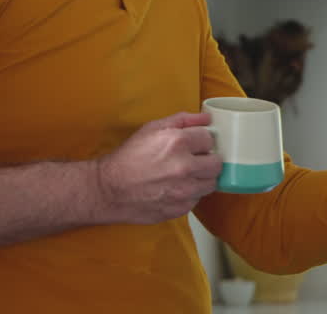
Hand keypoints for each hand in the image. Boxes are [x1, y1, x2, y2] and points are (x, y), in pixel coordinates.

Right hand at [95, 112, 221, 224]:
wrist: (109, 189)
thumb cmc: (128, 158)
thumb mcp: (151, 129)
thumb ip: (182, 120)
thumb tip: (205, 118)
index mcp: (178, 142)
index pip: (209, 139)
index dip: (201, 141)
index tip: (194, 144)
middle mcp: (185, 167)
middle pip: (216, 163)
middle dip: (207, 160)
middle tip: (194, 160)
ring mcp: (184, 191)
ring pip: (211, 183)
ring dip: (202, 178)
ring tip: (185, 175)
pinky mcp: (181, 208)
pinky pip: (197, 199)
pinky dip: (190, 194)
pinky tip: (176, 188)